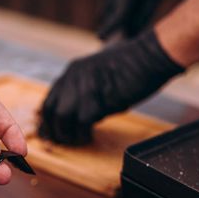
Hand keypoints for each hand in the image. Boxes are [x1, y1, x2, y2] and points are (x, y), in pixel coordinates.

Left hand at [39, 29, 182, 145]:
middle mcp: (72, 78)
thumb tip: (81, 114)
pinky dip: (83, 135)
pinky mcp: (96, 99)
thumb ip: (87, 91)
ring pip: (61, 118)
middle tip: (61, 141)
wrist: (151, 56)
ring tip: (77, 140)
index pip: (50, 99)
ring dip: (66, 134)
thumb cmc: (133, 67)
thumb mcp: (100, 75)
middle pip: (49, 110)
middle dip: (53, 129)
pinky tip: (89, 138)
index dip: (48, 118)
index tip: (51, 131)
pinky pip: (81, 124)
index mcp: (72, 71)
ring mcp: (83, 88)